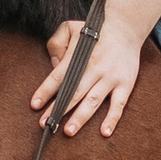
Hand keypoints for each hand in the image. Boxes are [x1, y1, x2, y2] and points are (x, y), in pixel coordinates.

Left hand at [32, 17, 146, 137]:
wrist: (126, 27)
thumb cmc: (95, 30)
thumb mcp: (70, 28)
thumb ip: (56, 44)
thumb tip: (53, 65)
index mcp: (79, 56)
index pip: (58, 77)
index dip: (45, 91)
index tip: (35, 104)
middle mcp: (94, 69)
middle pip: (73, 93)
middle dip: (58, 110)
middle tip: (45, 125)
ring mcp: (111, 78)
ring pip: (93, 101)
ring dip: (80, 117)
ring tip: (68, 131)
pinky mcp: (125, 84)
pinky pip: (118, 105)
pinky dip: (112, 119)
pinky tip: (104, 132)